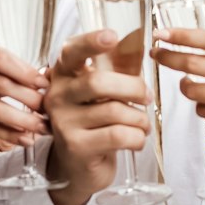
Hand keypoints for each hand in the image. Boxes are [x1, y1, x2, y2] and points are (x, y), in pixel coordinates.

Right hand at [0, 42, 47, 143]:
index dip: (27, 72)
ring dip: (23, 119)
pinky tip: (25, 138)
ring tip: (42, 128)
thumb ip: (7, 72)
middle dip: (30, 99)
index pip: (2, 58)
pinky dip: (8, 133)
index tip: (47, 85)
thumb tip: (47, 77)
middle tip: (50, 110)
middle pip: (2, 83)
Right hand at [44, 29, 151, 204]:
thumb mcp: (98, 96)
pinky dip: (137, 137)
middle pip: (98, 82)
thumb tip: (138, 47)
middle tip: (146, 97)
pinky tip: (136, 140)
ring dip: (139, 119)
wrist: (77, 168)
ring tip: (142, 125)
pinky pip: (118, 135)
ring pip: (114, 111)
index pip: (72, 52)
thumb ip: (113, 72)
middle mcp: (58, 95)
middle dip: (133, 88)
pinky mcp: (76, 146)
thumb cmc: (93, 125)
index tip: (112, 36)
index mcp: (64, 75)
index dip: (91, 41)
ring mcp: (64, 122)